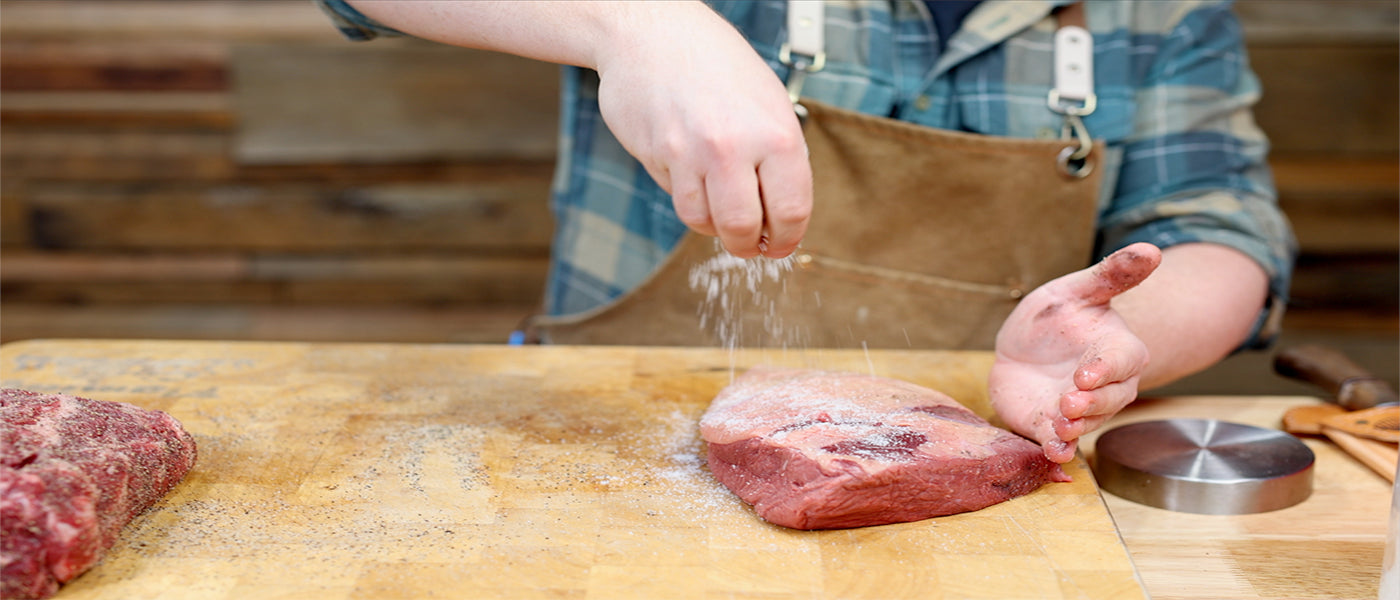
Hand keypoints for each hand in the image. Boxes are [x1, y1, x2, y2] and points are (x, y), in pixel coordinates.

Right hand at [592, 3, 811, 257]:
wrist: (652, 32)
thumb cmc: (714, 62)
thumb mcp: (767, 100)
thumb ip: (779, 154)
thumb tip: (783, 209)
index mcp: (775, 133)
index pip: (791, 210)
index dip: (787, 239)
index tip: (781, 246)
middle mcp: (734, 146)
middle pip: (743, 228)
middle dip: (747, 246)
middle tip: (748, 245)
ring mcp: (690, 153)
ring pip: (704, 221)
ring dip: (714, 225)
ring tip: (719, 207)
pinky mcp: (657, 156)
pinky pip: (676, 198)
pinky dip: (687, 197)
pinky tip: (691, 173)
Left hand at [988, 243, 1162, 462]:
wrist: (1025, 349)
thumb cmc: (1057, 317)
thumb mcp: (1078, 290)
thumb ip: (1112, 274)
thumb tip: (1152, 249)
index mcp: (1119, 351)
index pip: (1120, 362)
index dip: (1105, 369)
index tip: (1087, 374)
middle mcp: (1108, 387)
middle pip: (1109, 400)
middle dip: (1090, 403)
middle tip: (1069, 402)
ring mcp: (1082, 410)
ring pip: (1085, 424)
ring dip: (1074, 429)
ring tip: (1059, 428)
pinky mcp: (1054, 428)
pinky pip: (1060, 442)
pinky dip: (1057, 450)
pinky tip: (1051, 454)